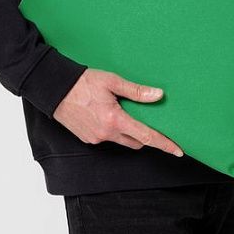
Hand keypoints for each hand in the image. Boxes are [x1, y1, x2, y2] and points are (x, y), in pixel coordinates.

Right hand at [52, 68, 184, 156]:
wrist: (55, 90)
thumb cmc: (83, 83)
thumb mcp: (112, 81)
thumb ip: (136, 91)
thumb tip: (158, 95)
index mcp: (115, 119)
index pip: (146, 136)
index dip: (164, 144)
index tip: (178, 151)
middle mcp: (106, 133)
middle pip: (136, 142)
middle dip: (145, 135)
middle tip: (148, 120)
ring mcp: (96, 138)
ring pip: (122, 141)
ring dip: (129, 132)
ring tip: (125, 113)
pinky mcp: (88, 139)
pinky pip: (108, 138)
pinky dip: (113, 130)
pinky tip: (108, 115)